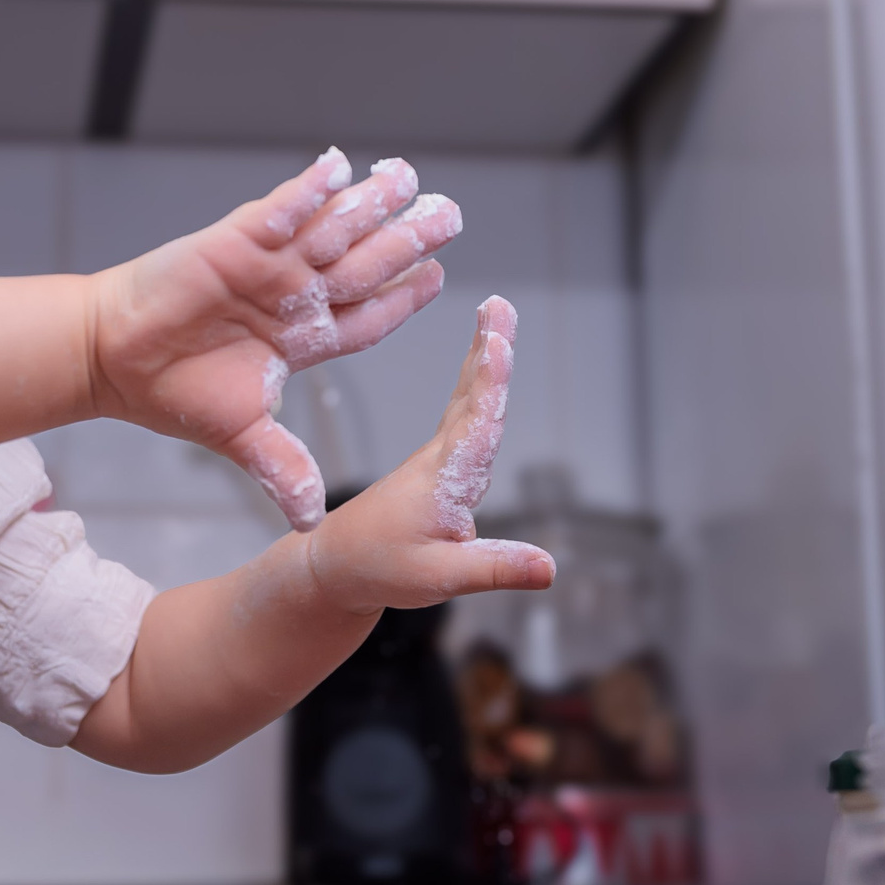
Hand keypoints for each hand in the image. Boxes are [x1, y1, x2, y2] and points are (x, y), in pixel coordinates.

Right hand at [86, 149, 461, 528]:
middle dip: (407, 240)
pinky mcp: (233, 241)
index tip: (439, 278)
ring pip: (331, 230)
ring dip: (370, 204)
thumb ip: (281, 467)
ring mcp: (266, 265)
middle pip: (364, 265)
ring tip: (407, 177)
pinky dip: (305, 191)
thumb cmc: (173, 392)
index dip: (403, 298)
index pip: (367, 316)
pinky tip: (338, 167)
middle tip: (449, 214)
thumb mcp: (240, 435)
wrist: (112, 360)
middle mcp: (293, 295)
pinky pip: (278, 212)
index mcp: (302, 338)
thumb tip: (311, 522)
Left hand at [304, 295, 556, 608]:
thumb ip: (496, 568)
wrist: (334, 566)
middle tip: (500, 306)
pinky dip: (476, 383)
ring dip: (483, 358)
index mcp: (441, 481)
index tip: (497, 342)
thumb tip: (551, 567)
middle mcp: (439, 460)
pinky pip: (462, 414)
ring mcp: (436, 459)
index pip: (476, 425)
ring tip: (496, 320)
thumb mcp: (439, 578)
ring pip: (467, 399)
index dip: (490, 384)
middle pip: (472, 397)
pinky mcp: (436, 464)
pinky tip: (483, 361)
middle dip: (488, 350)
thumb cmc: (379, 569)